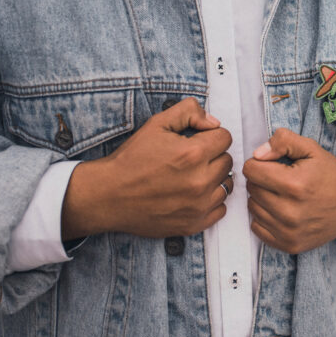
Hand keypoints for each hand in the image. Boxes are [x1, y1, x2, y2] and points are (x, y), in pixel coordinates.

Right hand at [61, 98, 234, 238]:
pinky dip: (210, 202)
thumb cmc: (131, 160)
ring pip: (226, 185)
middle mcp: (201, 181)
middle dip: (212, 156)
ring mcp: (199, 205)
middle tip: (190, 160)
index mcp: (193, 154)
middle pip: (227, 161)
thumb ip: (189, 112)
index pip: (225, 138)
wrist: (108, 195)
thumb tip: (213, 122)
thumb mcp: (156, 124)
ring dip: (214, 179)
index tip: (196, 141)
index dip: (210, 136)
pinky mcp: (195, 224)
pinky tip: (192, 195)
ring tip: (190, 177)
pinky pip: (220, 209)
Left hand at [242, 128, 335, 254]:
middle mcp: (289, 211)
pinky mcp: (289, 244)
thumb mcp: (311, 148)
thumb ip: (283, 141)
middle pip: (251, 189)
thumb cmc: (331, 174)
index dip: (260, 163)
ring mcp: (289, 231)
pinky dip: (265, 218)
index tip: (274, 165)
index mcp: (294, 185)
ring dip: (263, 199)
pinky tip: (282, 210)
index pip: (251, 170)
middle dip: (262, 180)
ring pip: (252, 208)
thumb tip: (257, 154)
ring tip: (284, 195)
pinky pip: (257, 228)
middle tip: (282, 180)